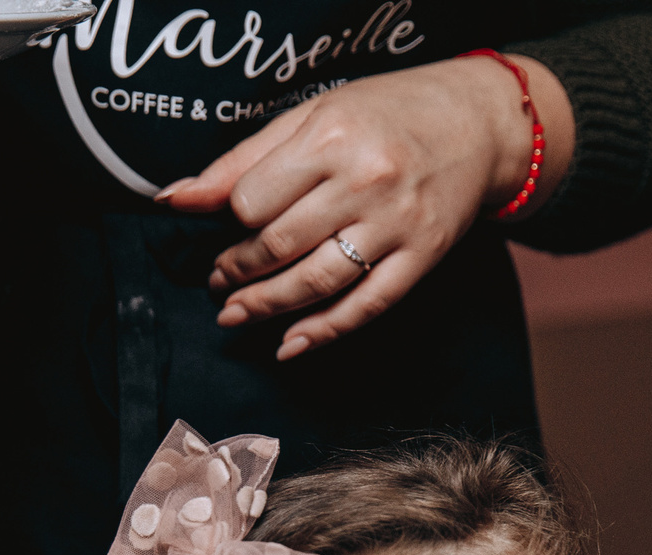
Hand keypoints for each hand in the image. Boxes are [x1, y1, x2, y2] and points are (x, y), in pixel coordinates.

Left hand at [160, 55, 565, 360]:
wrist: (475, 123)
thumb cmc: (384, 114)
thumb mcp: (312, 117)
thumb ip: (243, 160)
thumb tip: (175, 199)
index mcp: (332, 136)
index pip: (254, 200)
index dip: (231, 223)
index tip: (226, 231)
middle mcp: (365, 180)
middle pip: (279, 245)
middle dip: (238, 271)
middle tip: (219, 281)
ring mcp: (397, 223)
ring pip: (316, 282)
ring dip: (267, 306)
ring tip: (236, 313)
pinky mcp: (422, 256)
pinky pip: (366, 305)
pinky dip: (324, 331)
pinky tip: (290, 343)